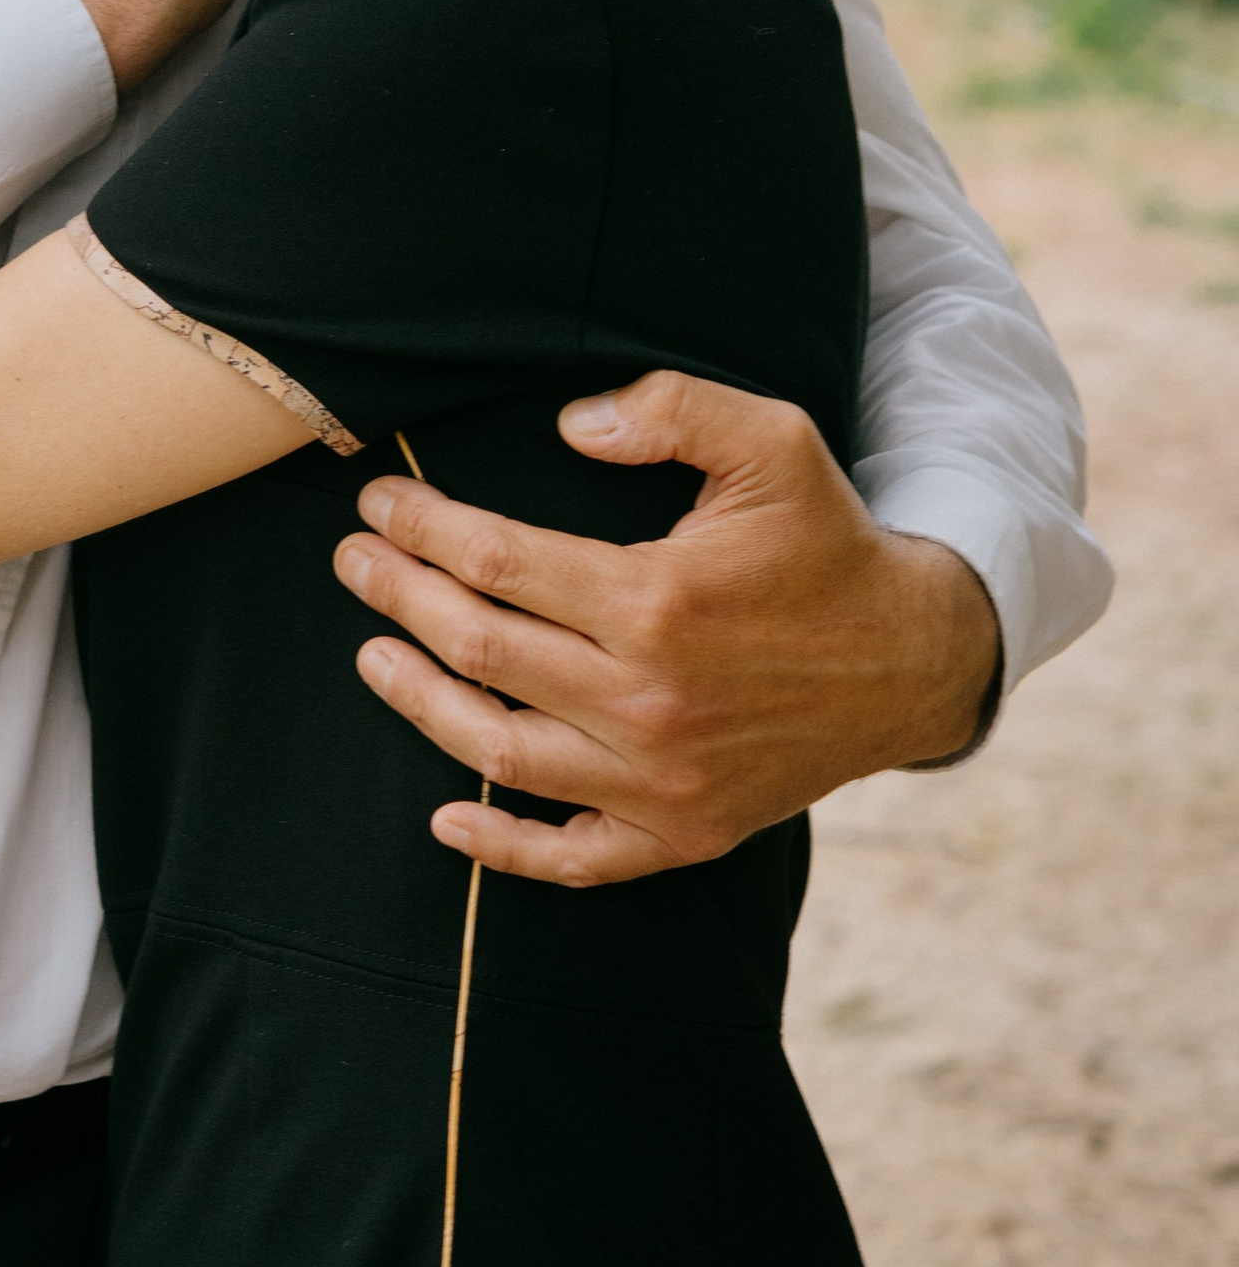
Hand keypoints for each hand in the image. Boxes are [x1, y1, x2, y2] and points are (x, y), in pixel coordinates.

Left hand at [334, 371, 1002, 885]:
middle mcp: (648, 699)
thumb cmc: (827, 540)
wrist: (912, 658)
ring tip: (372, 655)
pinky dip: (502, 846)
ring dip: (421, 703)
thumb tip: (568, 426)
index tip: (378, 504)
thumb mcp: (771, 441)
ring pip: (500, 752)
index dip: (422, 528)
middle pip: (480, 649)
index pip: (495, 561)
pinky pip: (574, 855)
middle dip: (400, 597)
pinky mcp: (683, 831)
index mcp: (656, 600)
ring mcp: (662, 779)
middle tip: (354, 561)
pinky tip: (447, 816)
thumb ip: (668, 411)